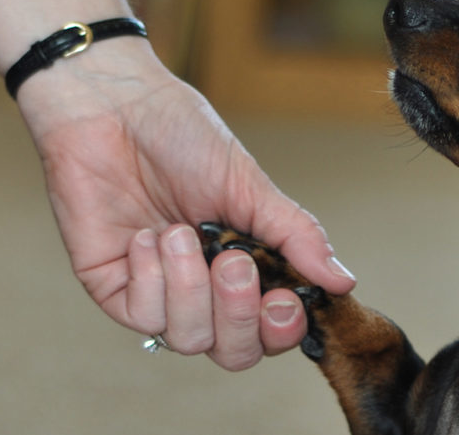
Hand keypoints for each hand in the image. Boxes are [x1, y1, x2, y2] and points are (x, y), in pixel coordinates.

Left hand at [16, 38, 355, 369]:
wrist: (115, 107)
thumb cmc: (182, 137)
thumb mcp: (250, 186)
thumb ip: (296, 236)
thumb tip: (344, 280)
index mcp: (245, 266)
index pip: (271, 330)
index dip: (281, 329)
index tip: (285, 299)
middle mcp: (204, 288)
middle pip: (235, 352)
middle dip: (238, 314)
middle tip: (234, 263)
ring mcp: (159, 291)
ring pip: (189, 339)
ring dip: (190, 286)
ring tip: (179, 232)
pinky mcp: (114, 287)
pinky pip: (142, 316)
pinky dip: (151, 275)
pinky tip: (147, 235)